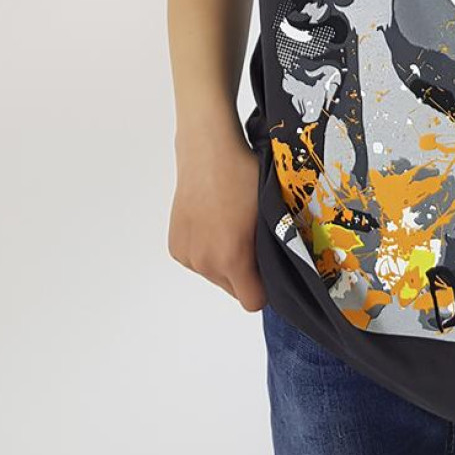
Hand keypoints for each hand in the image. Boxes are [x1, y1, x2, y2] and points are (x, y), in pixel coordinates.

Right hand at [167, 125, 267, 311]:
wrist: (208, 151)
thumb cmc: (243, 176)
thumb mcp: (268, 214)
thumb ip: (271, 251)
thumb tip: (279, 270)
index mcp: (232, 259)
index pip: (253, 302)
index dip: (264, 287)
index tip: (267, 267)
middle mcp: (205, 263)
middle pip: (233, 289)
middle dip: (244, 272)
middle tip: (250, 239)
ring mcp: (187, 255)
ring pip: (214, 275)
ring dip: (223, 261)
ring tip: (229, 226)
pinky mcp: (175, 246)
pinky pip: (197, 261)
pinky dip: (206, 250)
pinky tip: (211, 223)